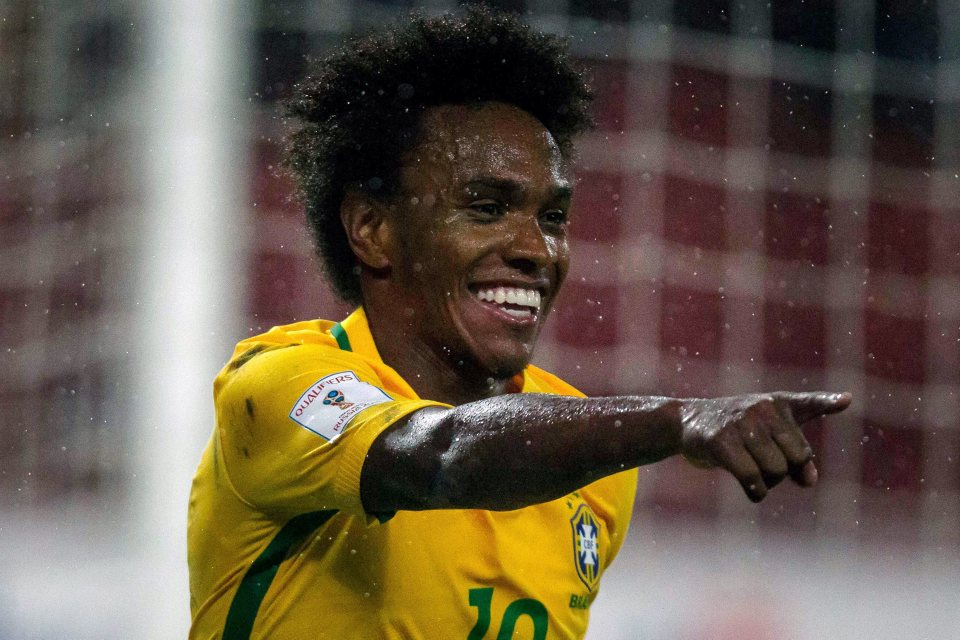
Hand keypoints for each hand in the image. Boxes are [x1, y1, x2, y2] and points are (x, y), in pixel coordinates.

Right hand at [679, 392, 851, 501]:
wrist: (689, 421)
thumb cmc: (736, 431)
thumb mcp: (768, 435)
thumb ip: (798, 456)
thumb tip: (809, 480)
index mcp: (778, 403)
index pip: (808, 403)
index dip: (828, 402)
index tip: (847, 400)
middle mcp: (762, 408)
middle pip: (797, 457)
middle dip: (785, 471)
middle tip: (764, 465)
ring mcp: (741, 422)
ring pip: (775, 470)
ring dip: (768, 483)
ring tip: (752, 473)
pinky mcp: (721, 440)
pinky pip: (752, 478)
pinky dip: (756, 492)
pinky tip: (751, 491)